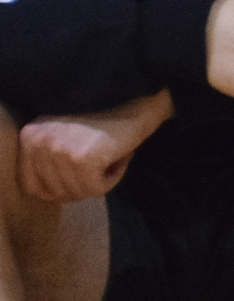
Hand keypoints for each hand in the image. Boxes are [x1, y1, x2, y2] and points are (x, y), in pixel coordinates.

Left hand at [19, 90, 171, 201]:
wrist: (137, 104)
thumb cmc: (103, 123)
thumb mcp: (62, 138)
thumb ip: (46, 162)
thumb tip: (49, 196)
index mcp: (29, 135)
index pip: (31, 186)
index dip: (58, 192)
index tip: (79, 180)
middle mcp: (38, 141)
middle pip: (55, 192)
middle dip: (81, 187)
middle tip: (101, 168)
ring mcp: (59, 149)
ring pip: (77, 192)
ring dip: (99, 182)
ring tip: (111, 160)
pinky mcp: (84, 158)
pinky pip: (96, 189)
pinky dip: (112, 180)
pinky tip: (119, 161)